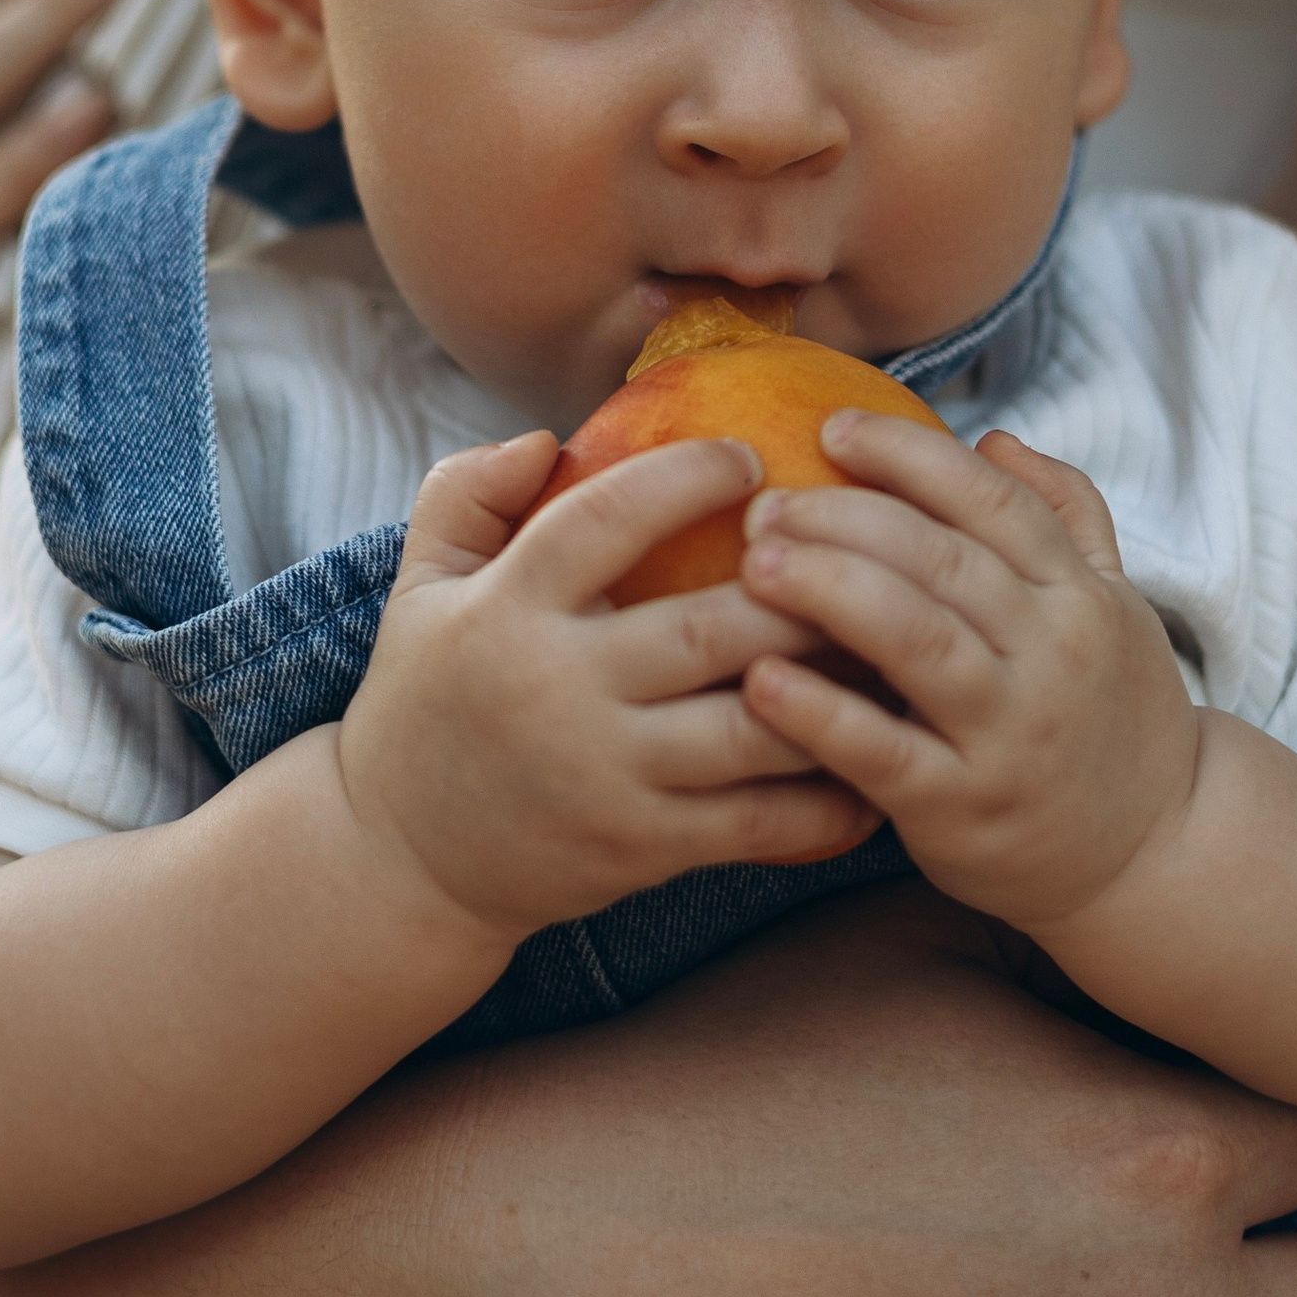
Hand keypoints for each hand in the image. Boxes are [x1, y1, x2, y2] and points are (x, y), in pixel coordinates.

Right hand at [337, 430, 878, 943]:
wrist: (402, 860)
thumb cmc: (426, 701)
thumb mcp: (418, 587)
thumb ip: (466, 495)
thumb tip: (548, 436)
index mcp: (505, 610)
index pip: (603, 522)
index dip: (684, 479)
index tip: (752, 455)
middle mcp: (558, 691)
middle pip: (710, 628)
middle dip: (803, 587)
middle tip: (865, 548)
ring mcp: (605, 776)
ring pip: (754, 729)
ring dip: (838, 689)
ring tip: (895, 647)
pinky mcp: (641, 849)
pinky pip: (758, 822)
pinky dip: (828, 798)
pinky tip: (875, 759)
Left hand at [734, 414, 1198, 944]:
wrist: (1156, 856)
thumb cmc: (1113, 719)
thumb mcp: (1114, 609)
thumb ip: (1064, 518)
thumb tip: (994, 439)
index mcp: (1081, 597)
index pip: (993, 502)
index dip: (910, 455)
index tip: (833, 429)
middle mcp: (1053, 656)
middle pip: (943, 560)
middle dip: (846, 519)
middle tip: (766, 504)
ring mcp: (1010, 735)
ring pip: (916, 640)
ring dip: (828, 591)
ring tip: (753, 564)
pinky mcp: (964, 810)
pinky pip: (884, 753)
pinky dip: (821, 714)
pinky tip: (759, 682)